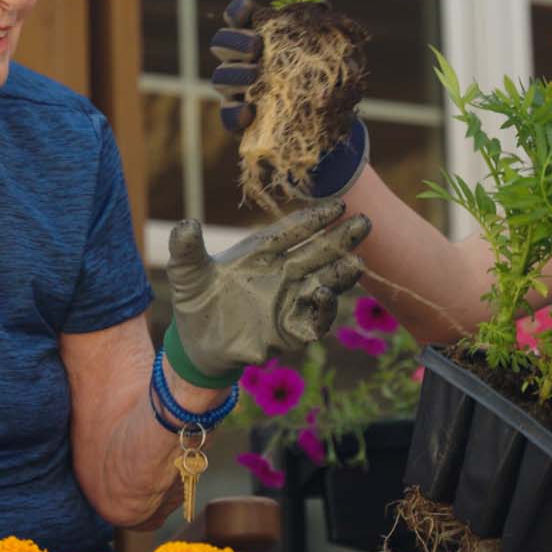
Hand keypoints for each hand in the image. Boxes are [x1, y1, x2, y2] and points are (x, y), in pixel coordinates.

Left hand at [166, 200, 372, 376]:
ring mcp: (289, 301)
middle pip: (318, 252)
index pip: (292, 231)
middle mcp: (281, 273)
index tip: (338, 205)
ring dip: (341, 274)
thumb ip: (185, 249)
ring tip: (358, 262)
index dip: (314, 218)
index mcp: (260, 253)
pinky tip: (324, 295)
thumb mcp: (186, 275)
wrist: (198, 346)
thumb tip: (185, 224)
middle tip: (365, 222)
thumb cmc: (196, 303)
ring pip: (325, 283)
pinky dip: (323, 309)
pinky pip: (314, 320)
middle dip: (341, 239)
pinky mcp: (290, 330)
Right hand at [209, 0, 370, 198]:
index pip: (239, 18)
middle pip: (221, 43)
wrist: (324, 128)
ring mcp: (237, 91)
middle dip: (235, 41)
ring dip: (234, 74)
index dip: (238, 11)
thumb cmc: (324, 83)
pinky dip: (234, 111)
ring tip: (254, 77)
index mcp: (261, 39)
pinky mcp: (239, 121)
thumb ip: (325, 37)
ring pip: (220, 77)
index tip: (249, 10)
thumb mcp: (331, 58)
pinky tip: (248, 112)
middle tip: (256, 46)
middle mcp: (243, 62)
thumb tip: (328, 13)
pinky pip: (227, 114)